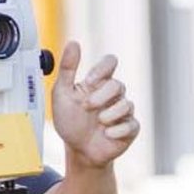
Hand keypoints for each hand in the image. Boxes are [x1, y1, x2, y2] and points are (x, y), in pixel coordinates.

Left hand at [50, 41, 138, 169]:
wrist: (78, 150)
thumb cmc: (70, 121)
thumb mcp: (62, 94)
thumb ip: (67, 69)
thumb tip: (73, 43)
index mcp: (98, 83)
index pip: (110, 62)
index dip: (102, 69)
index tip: (89, 81)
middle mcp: (113, 94)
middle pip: (118, 84)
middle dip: (101, 97)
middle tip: (86, 107)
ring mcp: (123, 111)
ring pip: (126, 104)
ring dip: (108, 114)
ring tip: (98, 122)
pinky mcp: (130, 128)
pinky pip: (131, 125)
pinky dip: (117, 130)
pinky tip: (106, 134)